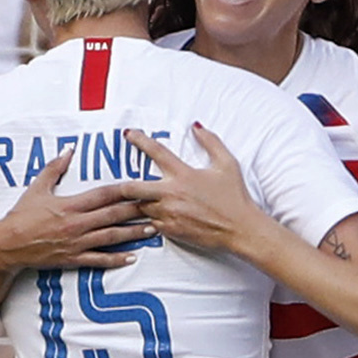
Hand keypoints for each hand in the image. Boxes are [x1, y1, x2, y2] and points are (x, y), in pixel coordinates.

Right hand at [0, 145, 153, 270]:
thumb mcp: (36, 188)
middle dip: (137, 210)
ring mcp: (76, 243)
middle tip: (157, 207)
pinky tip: (132, 257)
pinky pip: (99, 260)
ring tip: (152, 230)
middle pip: (113, 215)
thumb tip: (69, 150)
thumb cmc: (21, 216)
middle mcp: (77, 224)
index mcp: (70, 205)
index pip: (103, 194)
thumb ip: (54, 168)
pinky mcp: (73, 258)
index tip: (141, 185)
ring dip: (133, 233)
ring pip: (111, 237)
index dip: (124, 189)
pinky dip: (116, 259)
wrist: (7, 245)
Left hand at [124, 122, 260, 255]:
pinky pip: (150, 224)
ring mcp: (168, 214)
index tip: (128, 134)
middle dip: (120, 186)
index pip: (155, 152)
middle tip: (118, 184)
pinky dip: (149, 219)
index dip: (139, 140)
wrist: (240, 229)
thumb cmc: (235, 196)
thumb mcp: (227, 164)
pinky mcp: (170, 230)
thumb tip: (196, 126)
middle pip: (131, 188)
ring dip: (137, 203)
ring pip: (139, 207)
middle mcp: (171, 194)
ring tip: (131, 203)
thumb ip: (211, 142)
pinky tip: (152, 217)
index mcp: (183, 174)